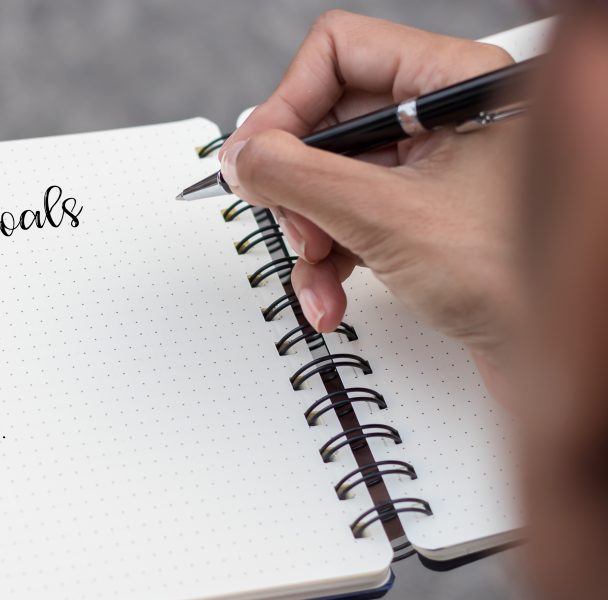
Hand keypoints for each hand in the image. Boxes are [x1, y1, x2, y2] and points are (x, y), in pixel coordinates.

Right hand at [218, 11, 522, 381]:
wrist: (550, 351)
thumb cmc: (513, 280)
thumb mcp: (387, 219)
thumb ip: (301, 179)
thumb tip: (244, 157)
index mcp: (454, 85)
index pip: (339, 53)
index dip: (286, 104)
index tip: (255, 157)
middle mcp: (440, 118)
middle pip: (326, 123)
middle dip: (297, 186)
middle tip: (292, 223)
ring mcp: (428, 169)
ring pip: (329, 178)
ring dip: (310, 234)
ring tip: (316, 273)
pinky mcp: (418, 214)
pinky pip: (347, 217)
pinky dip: (329, 258)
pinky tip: (330, 294)